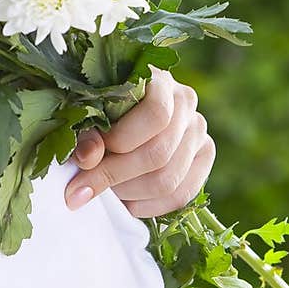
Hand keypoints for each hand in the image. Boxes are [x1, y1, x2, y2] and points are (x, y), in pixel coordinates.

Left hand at [63, 66, 214, 217]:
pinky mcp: (203, 157)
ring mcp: (198, 131)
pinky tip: (127, 202)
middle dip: (116, 175)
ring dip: (129, 193)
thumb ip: (86, 133)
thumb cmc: (102, 106)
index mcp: (159, 80)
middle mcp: (186, 103)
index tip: (87, 156)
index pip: (155, 115)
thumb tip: (87, 159)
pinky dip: (150, 207)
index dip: (121, 140)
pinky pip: (182, 194)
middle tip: (85, 185)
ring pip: (169, 179)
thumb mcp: (89, 111)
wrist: (126, 108)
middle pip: (160, 153)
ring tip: (105, 190)